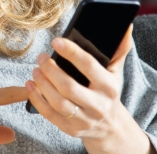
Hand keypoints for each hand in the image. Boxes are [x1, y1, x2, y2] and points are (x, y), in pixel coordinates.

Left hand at [25, 25, 151, 152]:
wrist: (110, 127)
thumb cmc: (108, 92)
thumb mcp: (115, 72)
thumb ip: (119, 50)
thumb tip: (126, 27)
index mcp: (109, 87)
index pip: (89, 66)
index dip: (72, 53)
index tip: (56, 41)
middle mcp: (97, 105)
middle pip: (69, 87)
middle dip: (51, 70)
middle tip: (41, 56)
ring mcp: (83, 120)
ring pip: (58, 103)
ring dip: (43, 84)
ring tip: (36, 69)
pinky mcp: (70, 129)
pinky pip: (50, 115)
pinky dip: (37, 99)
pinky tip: (31, 85)